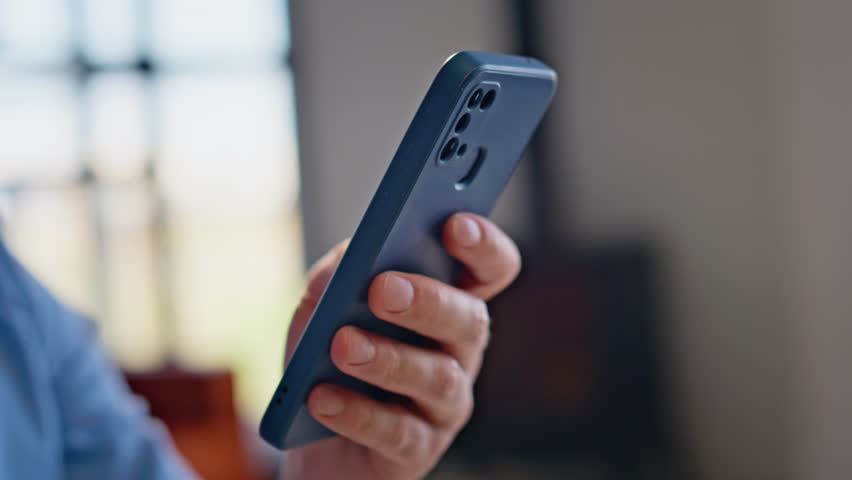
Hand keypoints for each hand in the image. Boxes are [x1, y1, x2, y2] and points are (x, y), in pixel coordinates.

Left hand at [280, 213, 520, 479]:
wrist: (307, 438)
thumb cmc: (326, 360)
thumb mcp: (322, 307)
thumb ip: (336, 273)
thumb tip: (346, 262)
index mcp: (446, 302)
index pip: (490, 268)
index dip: (484, 245)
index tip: (455, 223)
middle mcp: (459, 352)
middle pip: (471, 320)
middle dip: (429, 301)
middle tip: (383, 288)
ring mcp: (444, 406)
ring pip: (438, 379)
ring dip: (389, 358)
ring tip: (342, 345)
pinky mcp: (417, 451)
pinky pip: (399, 433)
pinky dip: (358, 413)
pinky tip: (323, 398)